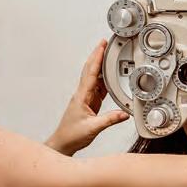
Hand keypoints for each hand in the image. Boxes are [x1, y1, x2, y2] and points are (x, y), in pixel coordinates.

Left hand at [47, 39, 129, 155]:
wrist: (63, 143)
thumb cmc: (72, 135)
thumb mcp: (93, 128)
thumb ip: (110, 120)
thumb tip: (124, 113)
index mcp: (81, 96)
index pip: (90, 73)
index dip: (96, 58)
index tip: (101, 46)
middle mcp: (82, 94)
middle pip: (90, 70)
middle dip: (97, 56)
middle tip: (104, 44)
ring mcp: (85, 98)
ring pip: (93, 78)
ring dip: (100, 66)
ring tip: (108, 55)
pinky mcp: (88, 104)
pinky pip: (97, 88)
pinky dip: (103, 80)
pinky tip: (109, 77)